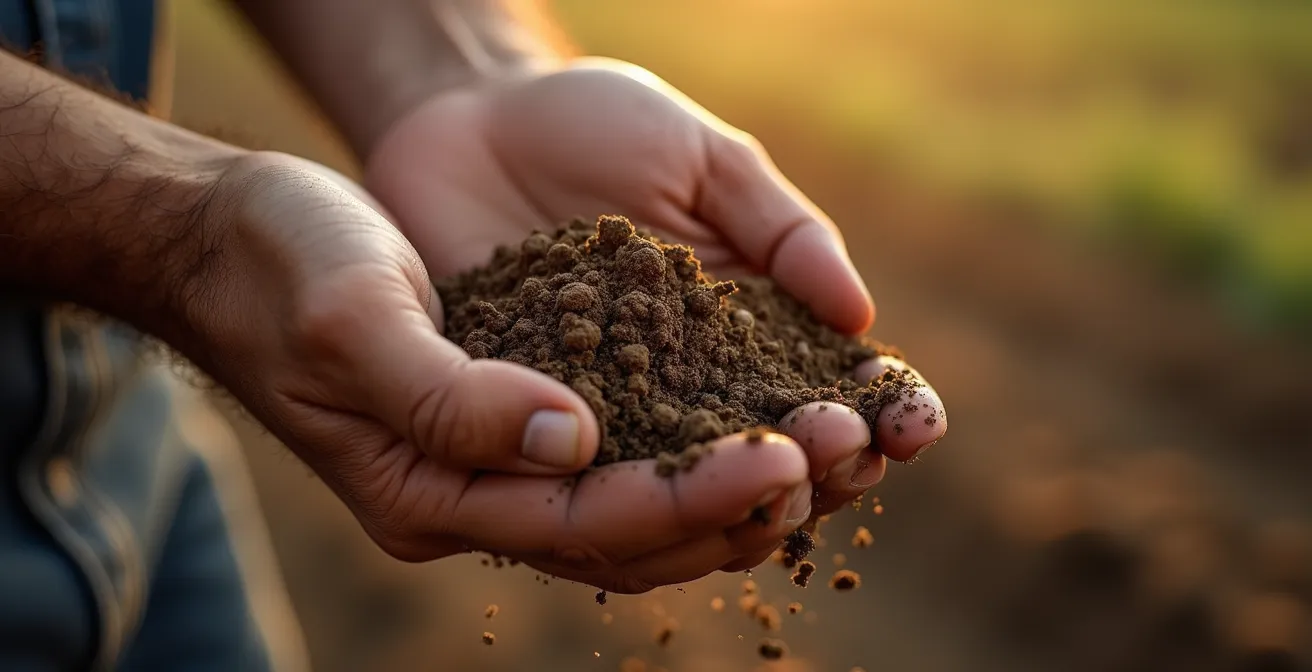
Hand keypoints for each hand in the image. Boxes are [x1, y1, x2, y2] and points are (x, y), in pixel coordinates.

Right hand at [175, 151, 815, 592]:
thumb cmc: (280, 269)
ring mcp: (495, 459)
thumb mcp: (352, 323)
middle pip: (628, 533)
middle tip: (835, 462)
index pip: (581, 520)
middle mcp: (471, 495)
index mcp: (428, 494)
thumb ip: (450, 398)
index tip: (780, 459)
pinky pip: (623, 446)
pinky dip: (694, 436)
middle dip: (734, 503)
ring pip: (638, 499)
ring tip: (827, 446)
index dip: (686, 498)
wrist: (235, 237)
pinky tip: (758, 407)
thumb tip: (572, 440)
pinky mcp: (514, 412)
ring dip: (731, 480)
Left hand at [364, 59, 946, 578]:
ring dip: (744, 502)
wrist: (468, 120)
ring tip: (782, 489)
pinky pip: (583, 482)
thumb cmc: (595, 126)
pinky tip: (667, 507)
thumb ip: (781, 231)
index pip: (831, 387)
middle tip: (843, 452)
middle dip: (824, 464)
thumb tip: (861, 317)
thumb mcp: (703, 158)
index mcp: (749, 328)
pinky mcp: (531, 428)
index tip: (913, 419)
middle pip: (775, 457)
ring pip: (689, 494)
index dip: (880, 411)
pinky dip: (630, 505)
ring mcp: (613, 418)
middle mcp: (690, 390)